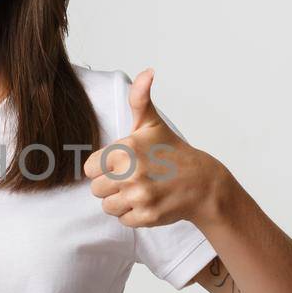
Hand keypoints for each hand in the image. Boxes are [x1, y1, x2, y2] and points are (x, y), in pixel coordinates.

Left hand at [82, 67, 227, 228]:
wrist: (202, 182)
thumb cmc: (171, 152)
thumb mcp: (152, 123)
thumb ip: (139, 99)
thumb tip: (147, 72)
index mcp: (125, 149)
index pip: (89, 168)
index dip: (103, 168)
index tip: (119, 165)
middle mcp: (131, 173)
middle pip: (96, 189)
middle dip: (110, 186)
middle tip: (131, 179)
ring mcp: (140, 196)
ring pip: (107, 207)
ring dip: (120, 201)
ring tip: (139, 190)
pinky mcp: (147, 215)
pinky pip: (123, 220)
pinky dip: (133, 215)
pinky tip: (148, 202)